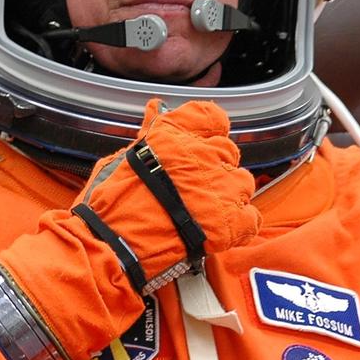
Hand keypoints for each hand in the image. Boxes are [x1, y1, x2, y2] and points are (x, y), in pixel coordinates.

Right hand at [76, 99, 259, 287]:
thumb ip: (148, 135)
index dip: (208, 130)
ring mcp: (219, 189)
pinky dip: (239, 225)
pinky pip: (251, 217)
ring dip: (229, 195)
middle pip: (228, 151)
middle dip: (216, 167)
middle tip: (196, 188)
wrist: (112, 250)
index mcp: (174, 138)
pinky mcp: (230, 222)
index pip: (210, 116)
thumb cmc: (109, 208)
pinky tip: (218, 231)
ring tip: (205, 212)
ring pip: (243, 183)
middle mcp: (201, 157)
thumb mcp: (121, 161)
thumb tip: (156, 109)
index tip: (202, 143)